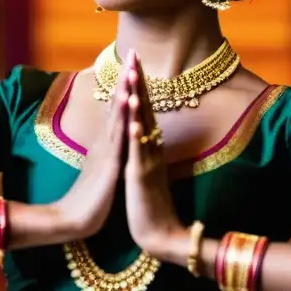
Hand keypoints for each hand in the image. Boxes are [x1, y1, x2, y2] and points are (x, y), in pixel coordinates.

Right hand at [53, 51, 133, 239]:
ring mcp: (106, 152)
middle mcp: (105, 142)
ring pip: (117, 116)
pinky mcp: (110, 165)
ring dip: (124, 92)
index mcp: (106, 144)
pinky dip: (124, 118)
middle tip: (132, 53)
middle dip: (125, 78)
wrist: (74, 221)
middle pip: (117, 104)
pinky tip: (129, 102)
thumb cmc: (91, 199)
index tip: (132, 63)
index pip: (117, 109)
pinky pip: (119, 138)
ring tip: (130, 68)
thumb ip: (106, 153)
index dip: (124, 86)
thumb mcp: (102, 170)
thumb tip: (110, 141)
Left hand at [125, 54, 185, 258]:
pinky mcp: (141, 177)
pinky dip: (135, 132)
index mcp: (149, 148)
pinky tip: (132, 118)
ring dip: (139, 100)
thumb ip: (145, 152)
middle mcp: (152, 150)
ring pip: (143, 125)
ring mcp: (148, 161)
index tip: (132, 61)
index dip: (139, 85)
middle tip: (134, 54)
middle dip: (139, 81)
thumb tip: (143, 134)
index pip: (144, 110)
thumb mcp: (145, 172)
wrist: (158, 236)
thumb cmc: (149, 206)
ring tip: (133, 76)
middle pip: (146, 109)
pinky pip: (138, 151)